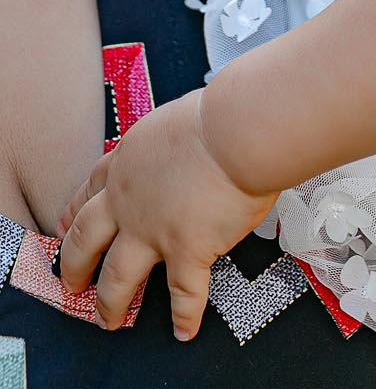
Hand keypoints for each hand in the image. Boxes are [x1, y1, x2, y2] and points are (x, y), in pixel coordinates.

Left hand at [59, 90, 277, 338]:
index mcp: (127, 162)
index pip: (89, 192)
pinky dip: (185, 316)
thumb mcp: (171, 122)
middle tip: (72, 283)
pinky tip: (185, 331)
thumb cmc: (217, 116)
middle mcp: (129, 201)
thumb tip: (182, 151)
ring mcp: (153, 230)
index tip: (66, 228)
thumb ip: (164, 146)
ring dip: (111, 302)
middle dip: (75, 265)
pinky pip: (183, 293)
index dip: (74, 214)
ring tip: (108, 320)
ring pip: (117, 278)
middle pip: (86, 240)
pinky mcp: (187, 251)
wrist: (237, 131)